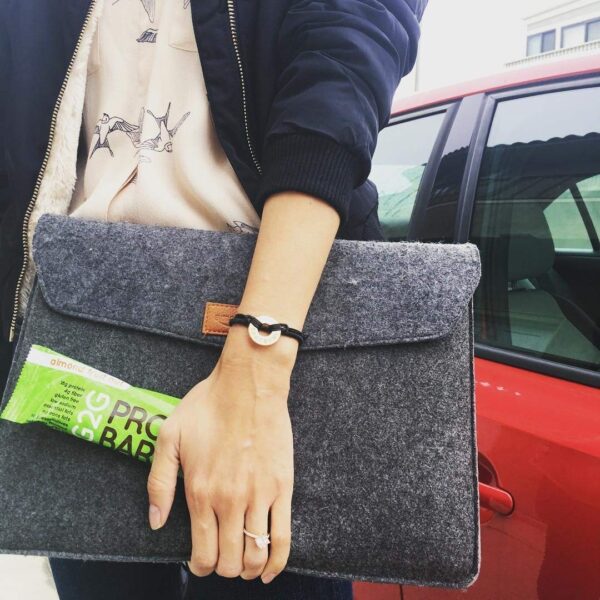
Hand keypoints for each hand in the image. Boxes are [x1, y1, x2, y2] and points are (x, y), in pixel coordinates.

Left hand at [146, 325, 295, 583]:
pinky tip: (269, 569)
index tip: (201, 563)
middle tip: (222, 561)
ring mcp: (258, 495)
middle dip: (224, 569)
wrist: (249, 384)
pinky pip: (283, 537)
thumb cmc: (208, 405)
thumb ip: (158, 482)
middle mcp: (229, 500)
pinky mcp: (282, 487)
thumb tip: (155, 522)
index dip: (201, 567)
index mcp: (199, 491)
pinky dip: (277, 562)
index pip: (202, 552)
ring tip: (244, 565)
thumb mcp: (169, 436)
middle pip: (228, 560)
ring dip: (248, 569)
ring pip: (255, 554)